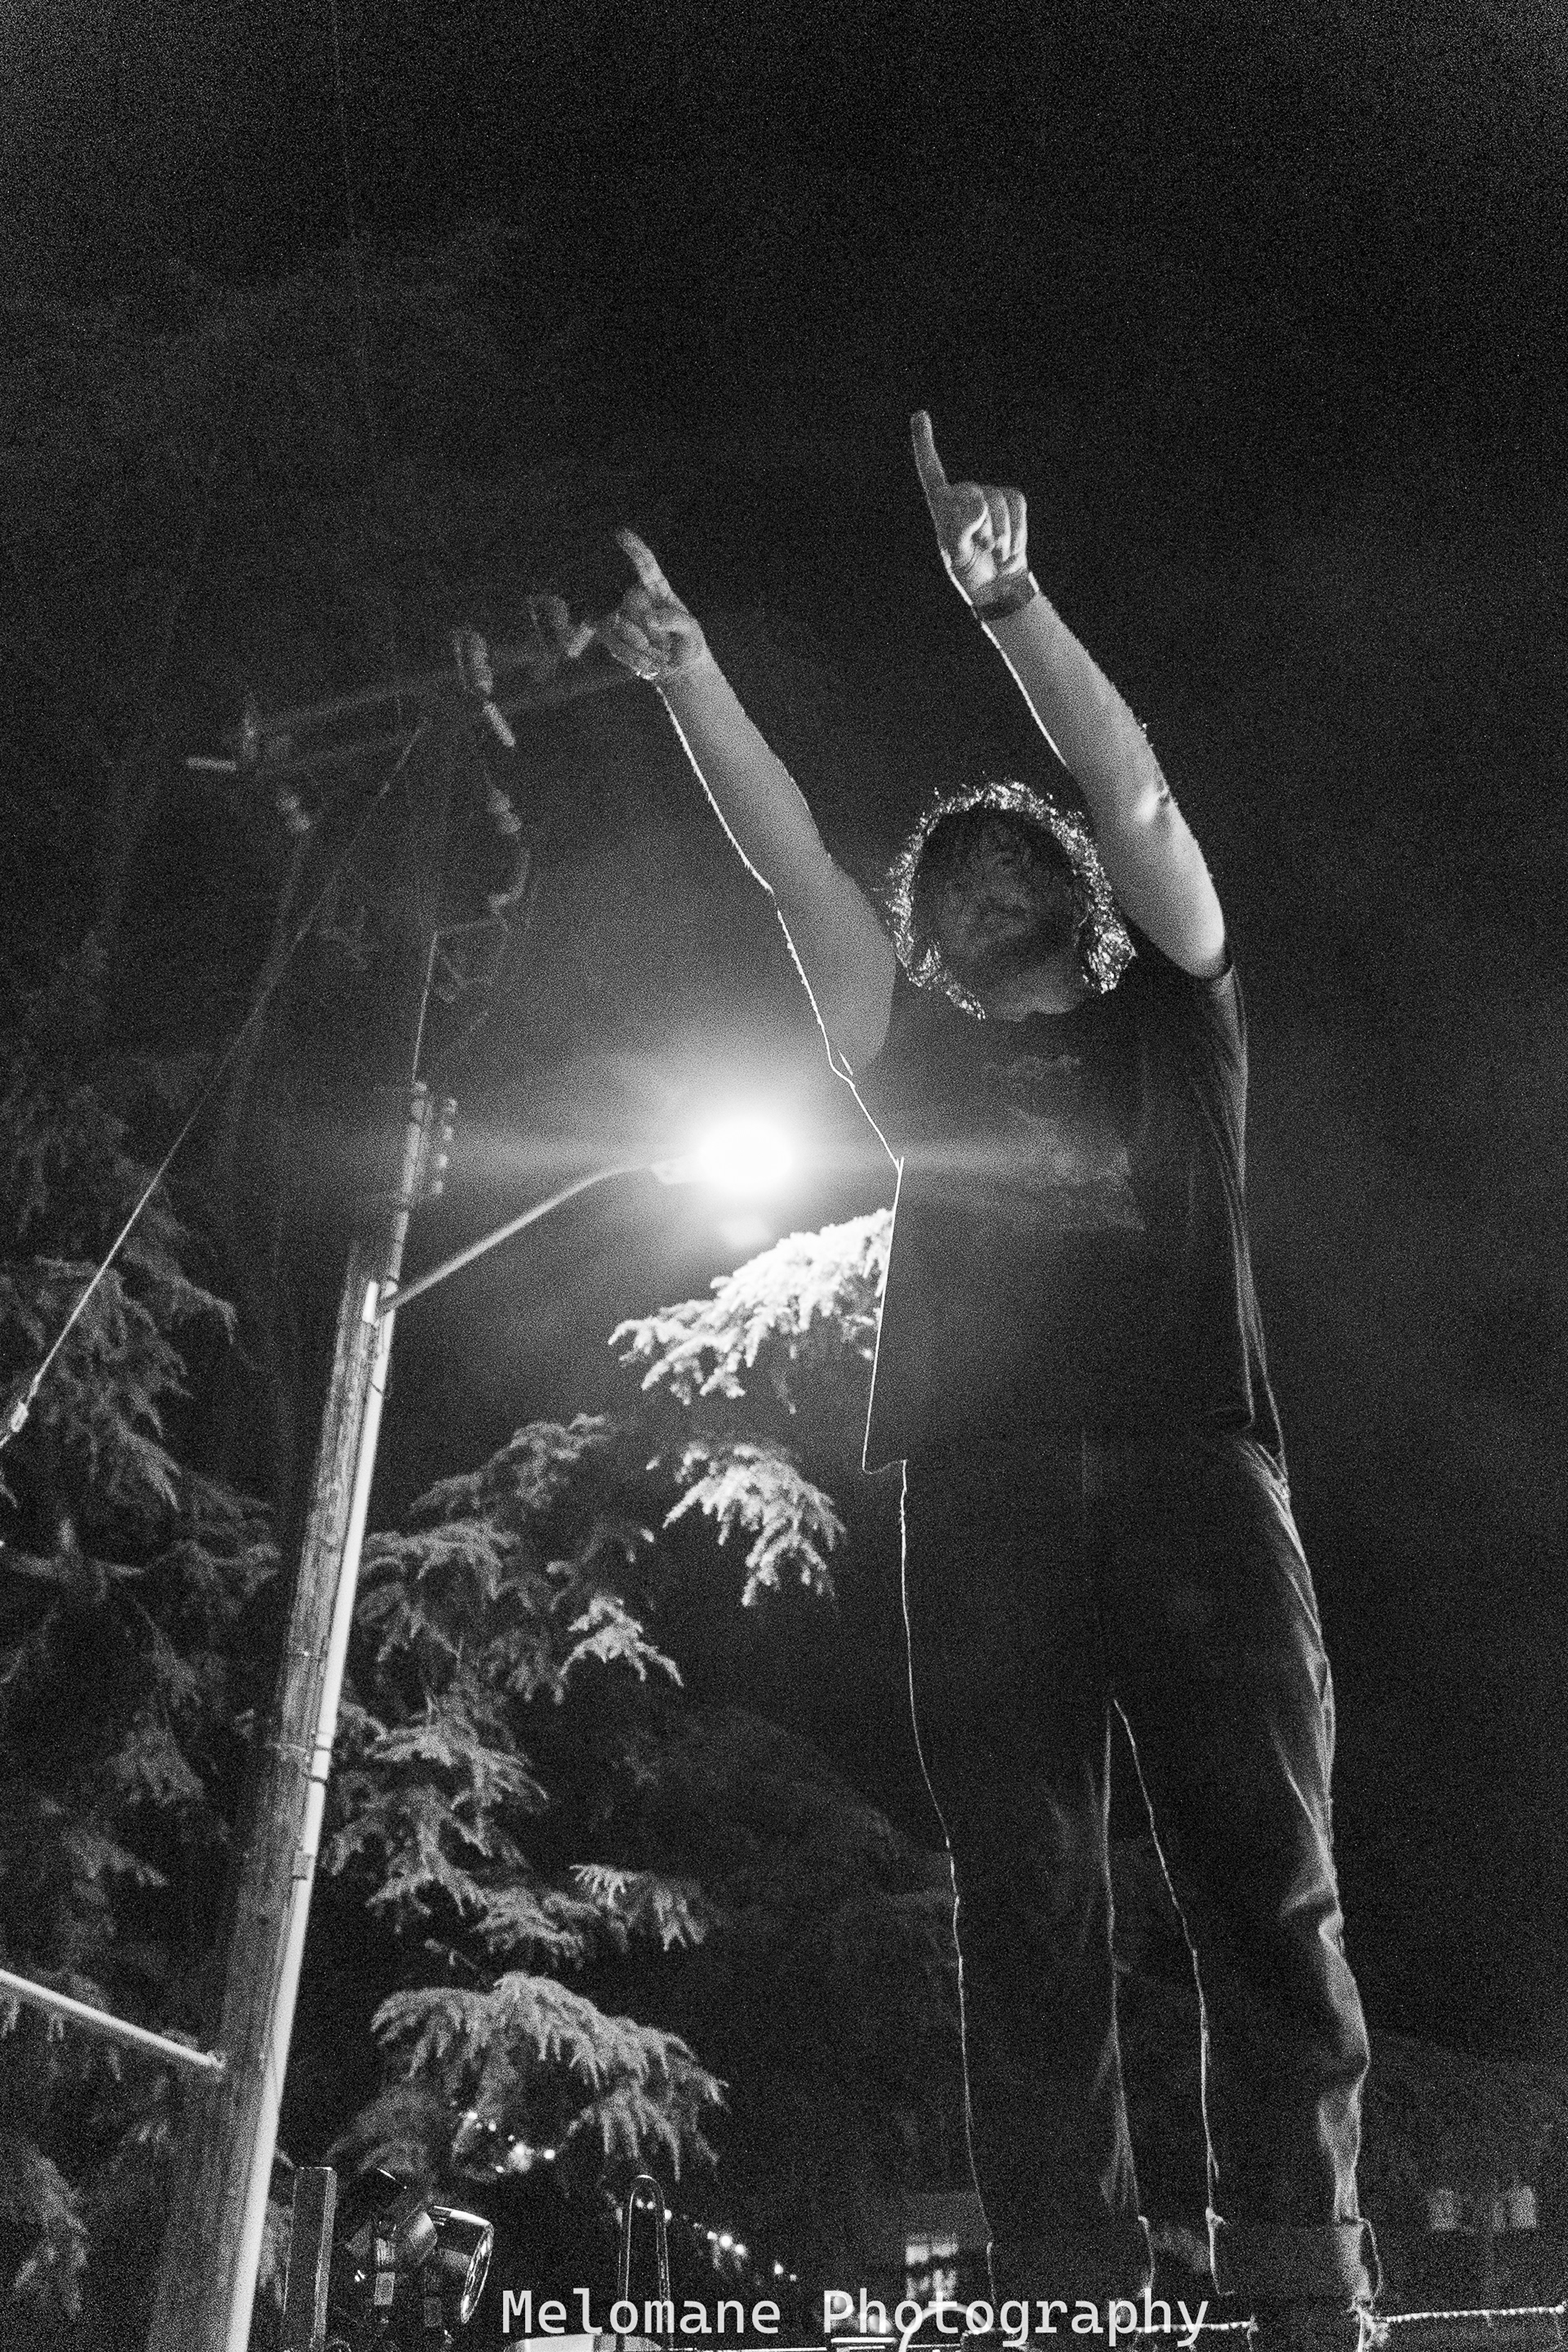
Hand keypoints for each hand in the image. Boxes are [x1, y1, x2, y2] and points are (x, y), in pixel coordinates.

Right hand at [596, 528, 710, 685]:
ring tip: (658, 661)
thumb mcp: (692, 632)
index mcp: (657, 590)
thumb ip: (676, 621)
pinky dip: (631, 658)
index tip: (621, 533)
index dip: (634, 549)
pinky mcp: (613, 635)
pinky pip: (613, 644)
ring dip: (637, 649)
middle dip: (643, 629)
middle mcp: (635, 599)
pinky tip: (647, 665)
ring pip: (615, 626)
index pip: (645, 565)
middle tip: (665, 650)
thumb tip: (650, 618)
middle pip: (628, 602)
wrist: (678, 670)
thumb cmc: (688, 643)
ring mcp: (622, 616)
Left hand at [910, 410, 1030, 609]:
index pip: (931, 470)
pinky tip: (1010, 548)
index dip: (924, 443)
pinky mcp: (1011, 499)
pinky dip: (1017, 529)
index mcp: (942, 506)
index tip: (919, 414)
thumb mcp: (959, 556)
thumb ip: (960, 530)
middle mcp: (964, 494)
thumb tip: (977, 501)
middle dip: (984, 526)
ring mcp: (989, 495)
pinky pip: (1017, 503)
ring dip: (1002, 533)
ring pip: (999, 501)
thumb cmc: (972, 572)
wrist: (1000, 584)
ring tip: (995, 551)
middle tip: (983, 549)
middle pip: (977, 495)